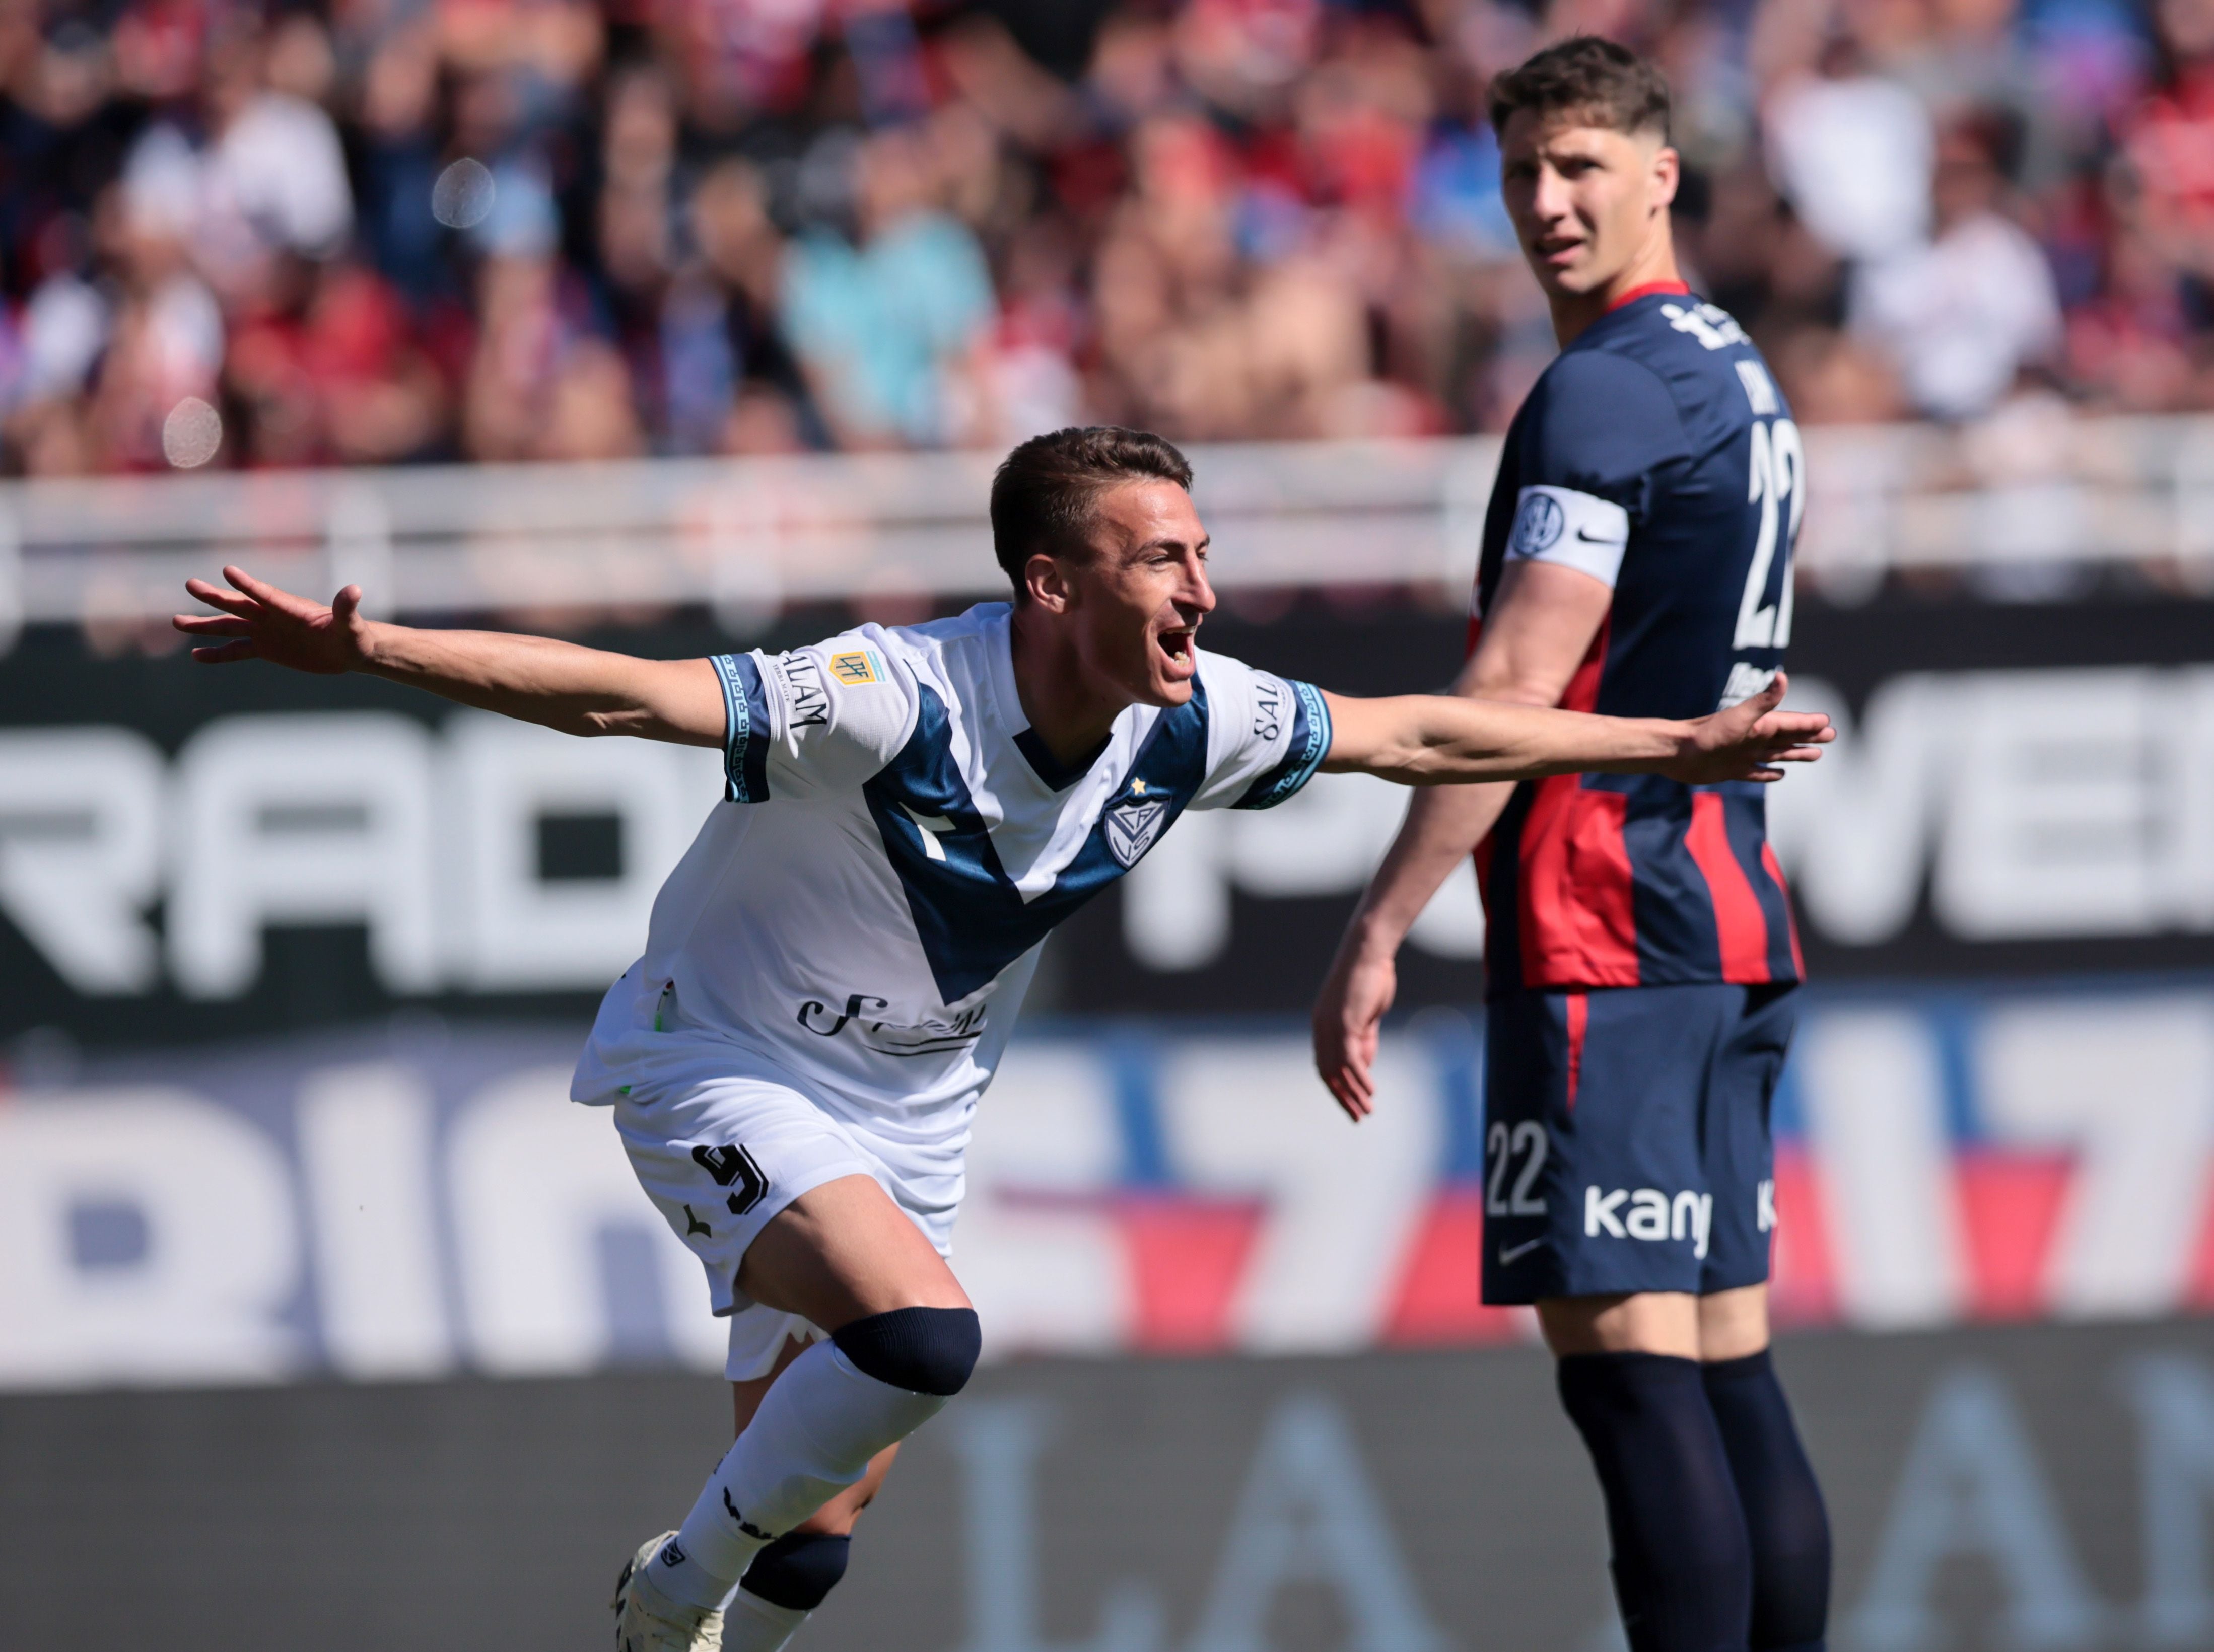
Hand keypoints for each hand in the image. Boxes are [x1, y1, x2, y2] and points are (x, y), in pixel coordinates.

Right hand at [173, 566, 374, 673]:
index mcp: (291, 608)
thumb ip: (347, 609)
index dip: (248, 584)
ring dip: (205, 625)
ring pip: (229, 627)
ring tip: (178, 622)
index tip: (228, 571)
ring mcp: (265, 631)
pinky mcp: (265, 648)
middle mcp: (272, 616)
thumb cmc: (353, 634)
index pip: (266, 594)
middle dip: (215, 596)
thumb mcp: (351, 625)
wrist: (348, 650)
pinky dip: (217, 654)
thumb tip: (354, 590)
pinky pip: (236, 651)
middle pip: (239, 604)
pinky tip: (197, 655)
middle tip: (190, 584)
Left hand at [1311, 940, 1396, 1122]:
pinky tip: (1370, 1091)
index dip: (1337, 1088)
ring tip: (1366, 1111)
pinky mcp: (1344, 1022)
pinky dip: (1359, 1077)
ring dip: (1352, 1093)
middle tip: (1357, 1117)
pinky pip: (1349, 1058)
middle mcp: (1321, 1028)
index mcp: (1323, 1026)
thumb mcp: (1365, 1016)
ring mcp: (1330, 1026)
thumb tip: (1363, 1066)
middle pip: (1327, 1073)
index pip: (1325, 1065)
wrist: (1367, 952)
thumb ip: (1364, 1040)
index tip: (1351, 1105)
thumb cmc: (1368, 979)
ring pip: (1337, 1070)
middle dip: (1342, 1098)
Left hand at [1666, 672, 1831, 783]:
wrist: (1678, 752)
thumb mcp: (1741, 716)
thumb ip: (1764, 700)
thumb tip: (1782, 677)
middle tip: (1830, 735)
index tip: (1827, 722)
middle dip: (1809, 737)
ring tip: (1815, 754)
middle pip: (1789, 738)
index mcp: (1760, 725)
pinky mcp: (1734, 770)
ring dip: (1796, 754)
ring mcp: (1745, 755)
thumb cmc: (1708, 733)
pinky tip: (1779, 774)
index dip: (1809, 724)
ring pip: (1778, 754)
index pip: (1792, 723)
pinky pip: (1757, 772)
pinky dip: (1769, 773)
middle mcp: (1755, 739)